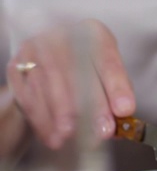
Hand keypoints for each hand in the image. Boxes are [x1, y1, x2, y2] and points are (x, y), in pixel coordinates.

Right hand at [5, 19, 134, 148]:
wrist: (48, 66)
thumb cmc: (86, 73)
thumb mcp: (107, 78)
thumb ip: (116, 96)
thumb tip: (123, 119)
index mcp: (93, 33)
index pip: (107, 60)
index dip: (117, 86)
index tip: (125, 110)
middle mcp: (63, 35)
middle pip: (77, 71)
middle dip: (92, 106)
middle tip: (102, 131)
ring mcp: (36, 49)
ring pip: (49, 83)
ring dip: (62, 115)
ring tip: (73, 137)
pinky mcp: (17, 66)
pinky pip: (28, 95)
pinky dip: (42, 119)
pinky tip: (53, 136)